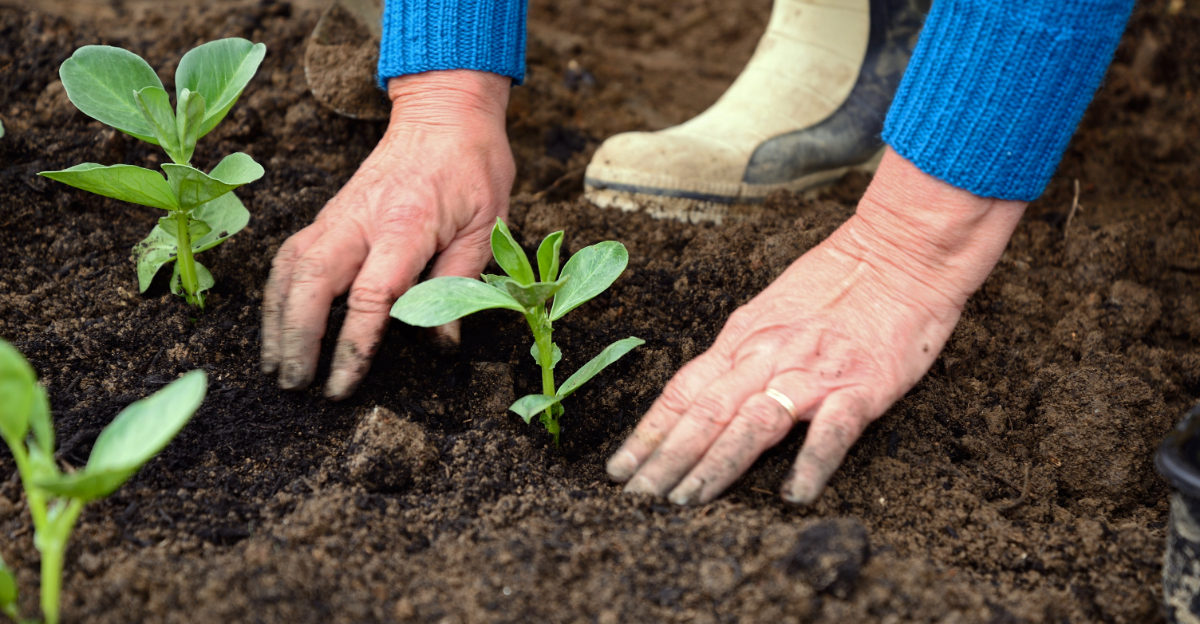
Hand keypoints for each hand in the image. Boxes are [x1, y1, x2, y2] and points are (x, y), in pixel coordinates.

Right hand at [261, 70, 514, 398]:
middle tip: (294, 384)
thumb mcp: (487, 226)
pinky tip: (276, 323)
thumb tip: (441, 342)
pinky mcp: (329, 214)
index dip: (353, 345)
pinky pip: (290, 255)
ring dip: (276, 320)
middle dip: (296, 339)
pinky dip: (277, 292)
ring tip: (274, 365)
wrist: (444, 112)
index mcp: (407, 226)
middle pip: (312, 283)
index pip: (371, 295)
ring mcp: (338, 214)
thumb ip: (461, 283)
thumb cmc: (473, 168)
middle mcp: (361, 220)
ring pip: (290, 269)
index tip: (342, 384)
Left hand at [606, 148, 1027, 504]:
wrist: (902, 250)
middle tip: (637, 500)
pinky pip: (832, 431)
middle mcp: (767, 356)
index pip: (683, 393)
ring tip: (686, 502)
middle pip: (704, 414)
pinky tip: (794, 495)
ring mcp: (813, 373)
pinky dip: (811, 463)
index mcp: (743, 339)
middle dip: (665, 460)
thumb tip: (704, 394)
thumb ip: (741, 353)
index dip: (648, 434)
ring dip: (715, 465)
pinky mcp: (862, 386)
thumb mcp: (772, 310)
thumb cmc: (839, 279)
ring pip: (752, 424)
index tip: (619, 469)